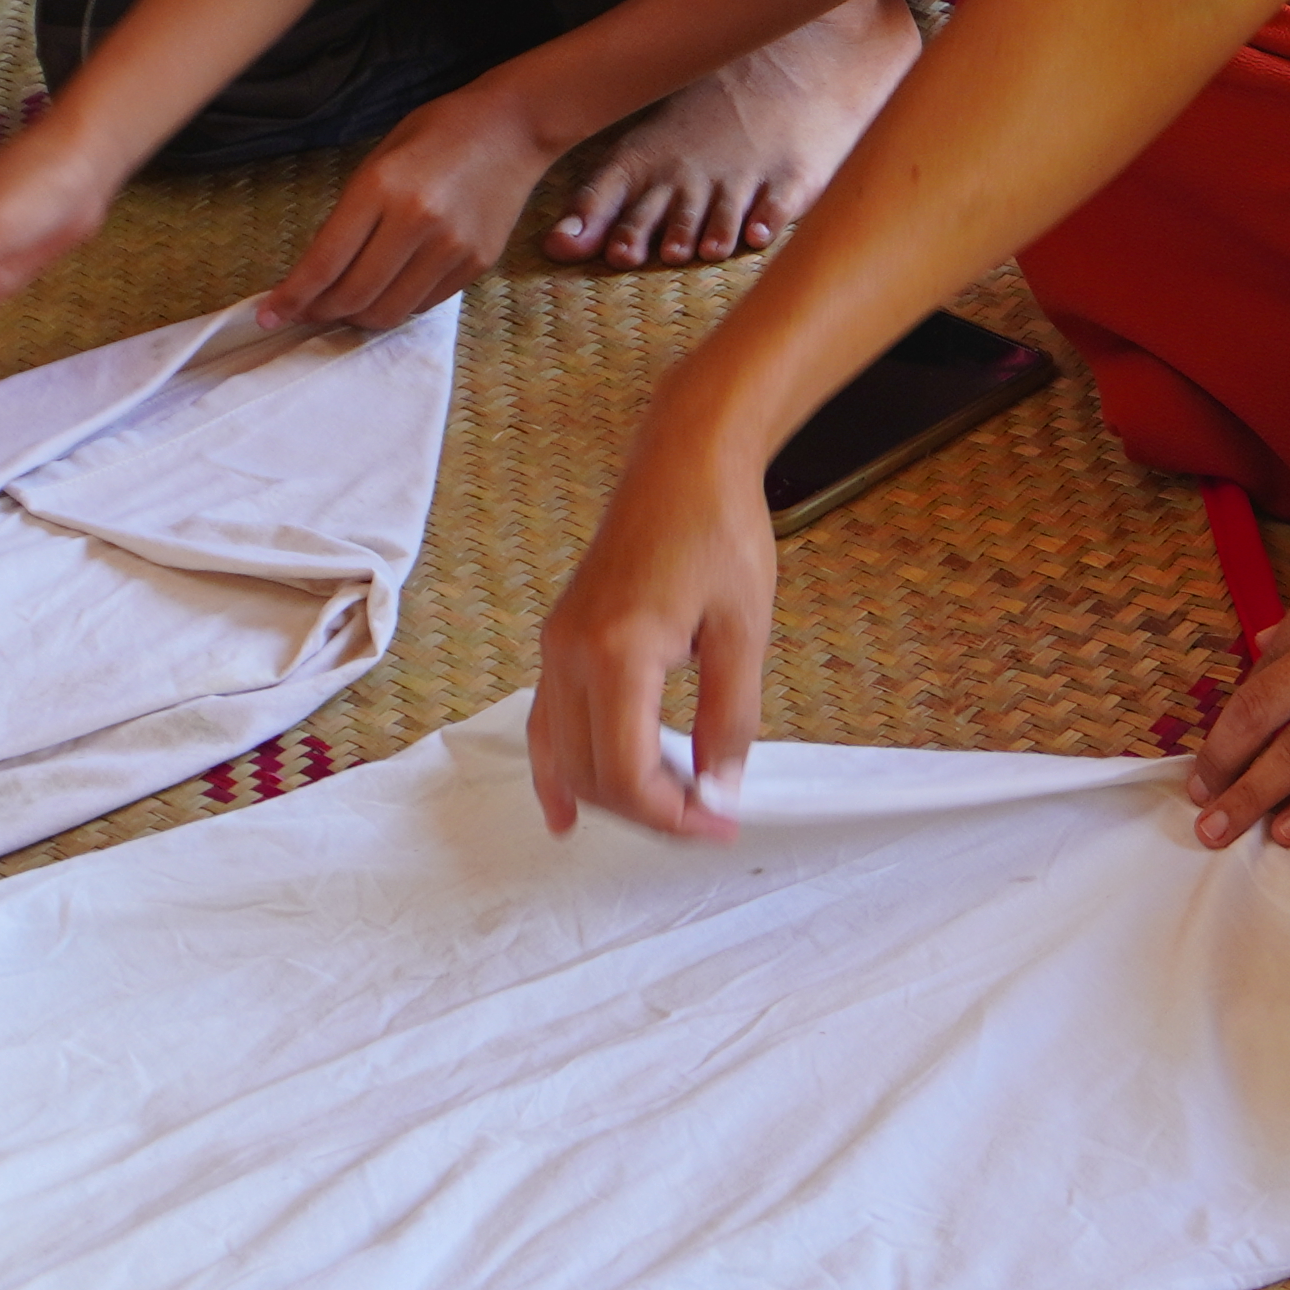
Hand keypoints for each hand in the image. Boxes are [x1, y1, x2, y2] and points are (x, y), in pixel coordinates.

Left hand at [264, 80, 546, 332]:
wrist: (513, 127)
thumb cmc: (437, 133)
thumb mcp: (379, 159)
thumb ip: (349, 216)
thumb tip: (318, 273)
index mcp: (382, 187)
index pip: (324, 263)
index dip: (292, 297)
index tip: (270, 314)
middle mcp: (418, 222)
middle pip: (354, 296)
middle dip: (320, 312)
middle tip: (305, 312)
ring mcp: (451, 248)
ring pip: (389, 311)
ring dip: (357, 317)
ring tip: (343, 305)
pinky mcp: (476, 263)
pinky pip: (423, 304)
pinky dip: (396, 306)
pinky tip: (386, 290)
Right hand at [527, 406, 776, 839]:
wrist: (684, 464)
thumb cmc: (719, 533)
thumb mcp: (744, 631)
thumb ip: (729, 719)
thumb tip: (718, 792)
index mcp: (618, 652)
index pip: (625, 772)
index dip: (670, 815)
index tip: (718, 825)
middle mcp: (570, 654)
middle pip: (591, 774)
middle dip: (647, 812)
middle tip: (708, 820)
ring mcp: (556, 646)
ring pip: (562, 756)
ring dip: (612, 796)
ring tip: (666, 812)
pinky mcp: (560, 640)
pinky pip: (546, 724)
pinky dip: (557, 771)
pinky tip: (566, 812)